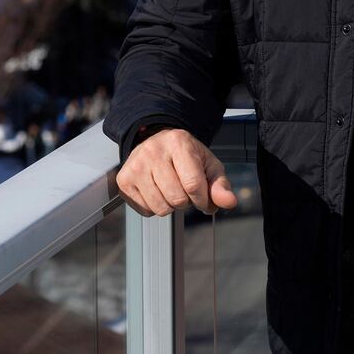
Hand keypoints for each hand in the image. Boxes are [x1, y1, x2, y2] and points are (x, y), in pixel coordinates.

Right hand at [116, 127, 238, 215]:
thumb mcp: (208, 166)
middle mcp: (153, 151)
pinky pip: (146, 210)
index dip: (203, 200)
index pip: (193, 185)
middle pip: (177, 199)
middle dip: (186, 202)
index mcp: (178, 142)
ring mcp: (135, 165)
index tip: (204, 200)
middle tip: (184, 190)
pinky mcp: (124, 180)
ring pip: (161, 208)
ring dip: (171, 206)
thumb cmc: (186, 156)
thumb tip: (229, 202)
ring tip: (170, 190)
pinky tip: (157, 191)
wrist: (157, 142)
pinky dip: (155, 207)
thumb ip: (220, 185)